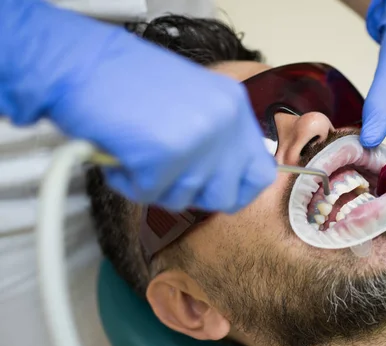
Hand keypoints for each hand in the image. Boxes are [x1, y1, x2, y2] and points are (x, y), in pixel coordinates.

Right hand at [0, 0, 275, 211]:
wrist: (83, 64)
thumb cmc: (128, 81)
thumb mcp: (192, 100)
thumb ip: (216, 136)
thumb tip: (223, 176)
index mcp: (234, 106)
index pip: (260, 173)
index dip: (238, 190)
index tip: (217, 190)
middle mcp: (224, 123)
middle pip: (225, 195)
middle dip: (192, 194)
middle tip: (166, 173)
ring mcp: (197, 142)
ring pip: (185, 199)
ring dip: (157, 185)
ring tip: (139, 151)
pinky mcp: (165, 158)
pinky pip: (149, 194)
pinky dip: (129, 182)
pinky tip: (121, 154)